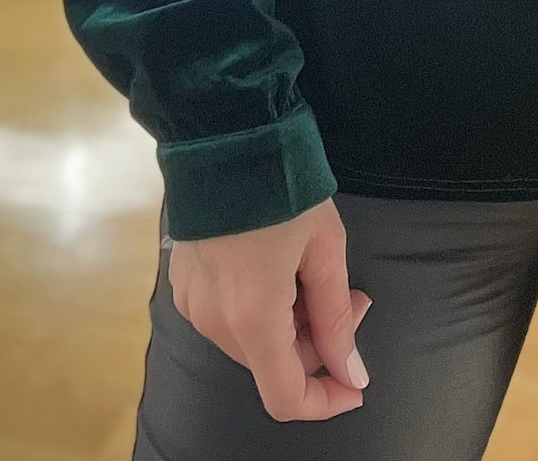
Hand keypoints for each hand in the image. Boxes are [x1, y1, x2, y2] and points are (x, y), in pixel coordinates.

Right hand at [167, 197, 373, 421]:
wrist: (224, 135)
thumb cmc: (283, 188)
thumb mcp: (325, 249)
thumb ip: (337, 318)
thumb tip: (352, 374)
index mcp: (252, 319)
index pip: (285, 398)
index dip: (325, 401)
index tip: (354, 383)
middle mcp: (214, 323)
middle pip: (272, 366)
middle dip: (317, 345)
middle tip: (351, 297)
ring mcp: (192, 305)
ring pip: (252, 342)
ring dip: (291, 325)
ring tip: (315, 273)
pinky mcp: (183, 285)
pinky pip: (229, 318)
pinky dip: (261, 309)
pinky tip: (280, 267)